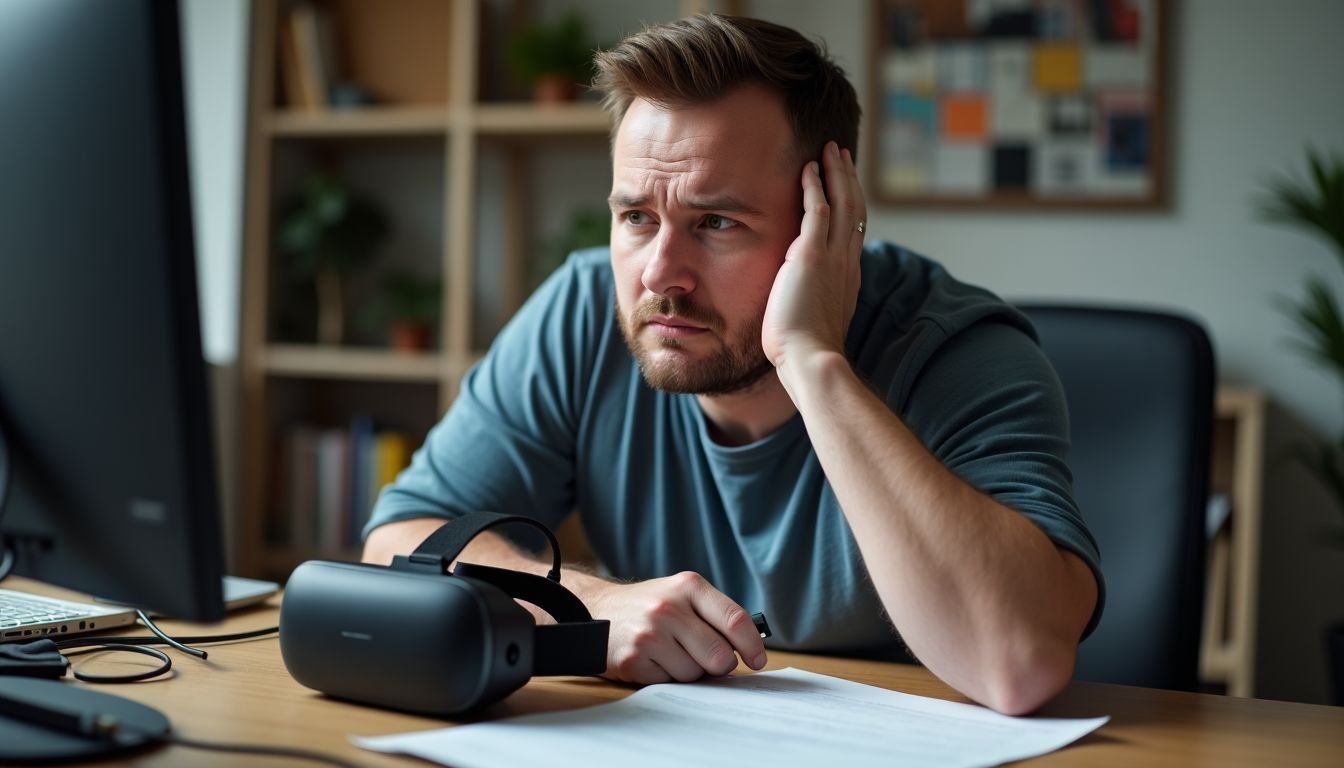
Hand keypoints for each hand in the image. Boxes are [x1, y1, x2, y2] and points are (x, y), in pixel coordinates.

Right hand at [586, 571, 766, 683]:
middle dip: (718, 664)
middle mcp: (669, 607)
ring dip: (689, 671)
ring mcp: (649, 634)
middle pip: (720, 656)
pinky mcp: (633, 659)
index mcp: (689, 586)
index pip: (735, 620)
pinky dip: (666, 677)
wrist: (597, 609)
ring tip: (670, 653)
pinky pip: (669, 683)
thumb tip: (752, 648)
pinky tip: (653, 660)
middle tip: (704, 658)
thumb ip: (715, 615)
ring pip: (695, 674)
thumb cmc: (650, 606)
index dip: (752, 645)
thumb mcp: (682, 595)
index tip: (758, 660)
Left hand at [762, 141, 866, 375]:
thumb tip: (796, 295)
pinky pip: (819, 210)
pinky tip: (809, 168)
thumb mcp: (814, 318)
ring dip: (836, 173)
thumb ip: (810, 299)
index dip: (850, 204)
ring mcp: (833, 257)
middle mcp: (847, 262)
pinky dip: (815, 186)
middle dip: (848, 178)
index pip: (853, 230)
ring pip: (843, 202)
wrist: (810, 360)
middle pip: (855, 208)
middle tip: (842, 154)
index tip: (845, 185)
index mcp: (848, 276)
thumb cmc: (805, 351)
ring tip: (830, 150)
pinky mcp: (812, 256)